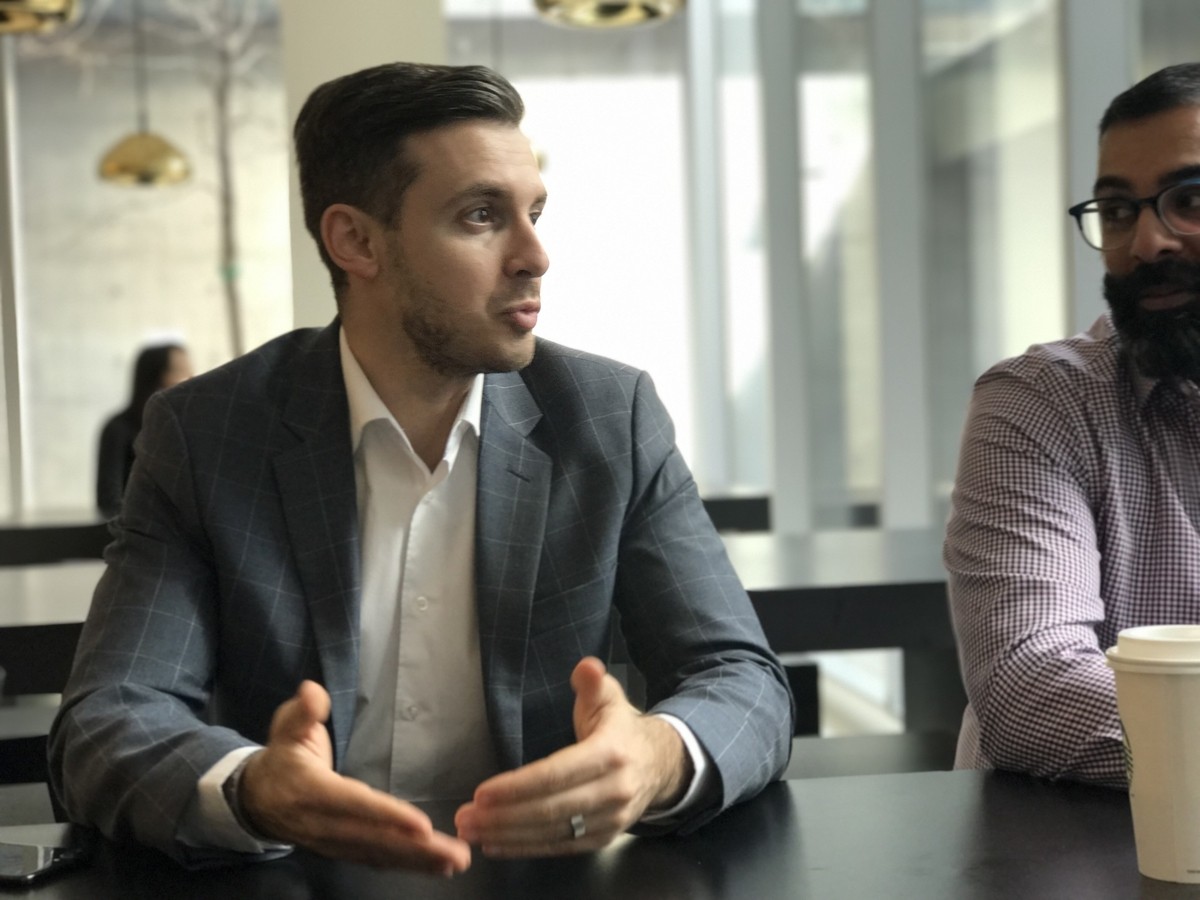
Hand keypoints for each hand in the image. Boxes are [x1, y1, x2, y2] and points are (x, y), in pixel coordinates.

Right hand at [239, 680, 470, 874]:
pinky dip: (406, 866)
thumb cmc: (281, 756)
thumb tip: (313, 692)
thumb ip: (303, 711)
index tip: (421, 825)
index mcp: (313, 791)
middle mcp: (324, 824)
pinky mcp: (341, 850)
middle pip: (375, 839)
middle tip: (457, 854)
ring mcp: (333, 842)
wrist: (254, 798)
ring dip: (419, 862)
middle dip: (417, 849)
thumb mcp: (286, 727)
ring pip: (379, 854)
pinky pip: (376, 860)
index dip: (387, 815)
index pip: (355, 805)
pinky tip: (435, 868)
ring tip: (455, 862)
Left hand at [453, 657, 690, 857]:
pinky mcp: (604, 838)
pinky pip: (561, 848)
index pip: (557, 775)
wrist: (660, 764)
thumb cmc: (620, 728)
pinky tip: (497, 845)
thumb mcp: (610, 697)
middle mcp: (613, 791)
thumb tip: (586, 667)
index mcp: (611, 753)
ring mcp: (611, 819)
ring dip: (508, 836)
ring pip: (553, 833)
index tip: (482, 793)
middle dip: (503, 817)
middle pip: (550, 810)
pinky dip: (526, 849)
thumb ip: (593, 682)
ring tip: (472, 833)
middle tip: (465, 817)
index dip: (517, 786)